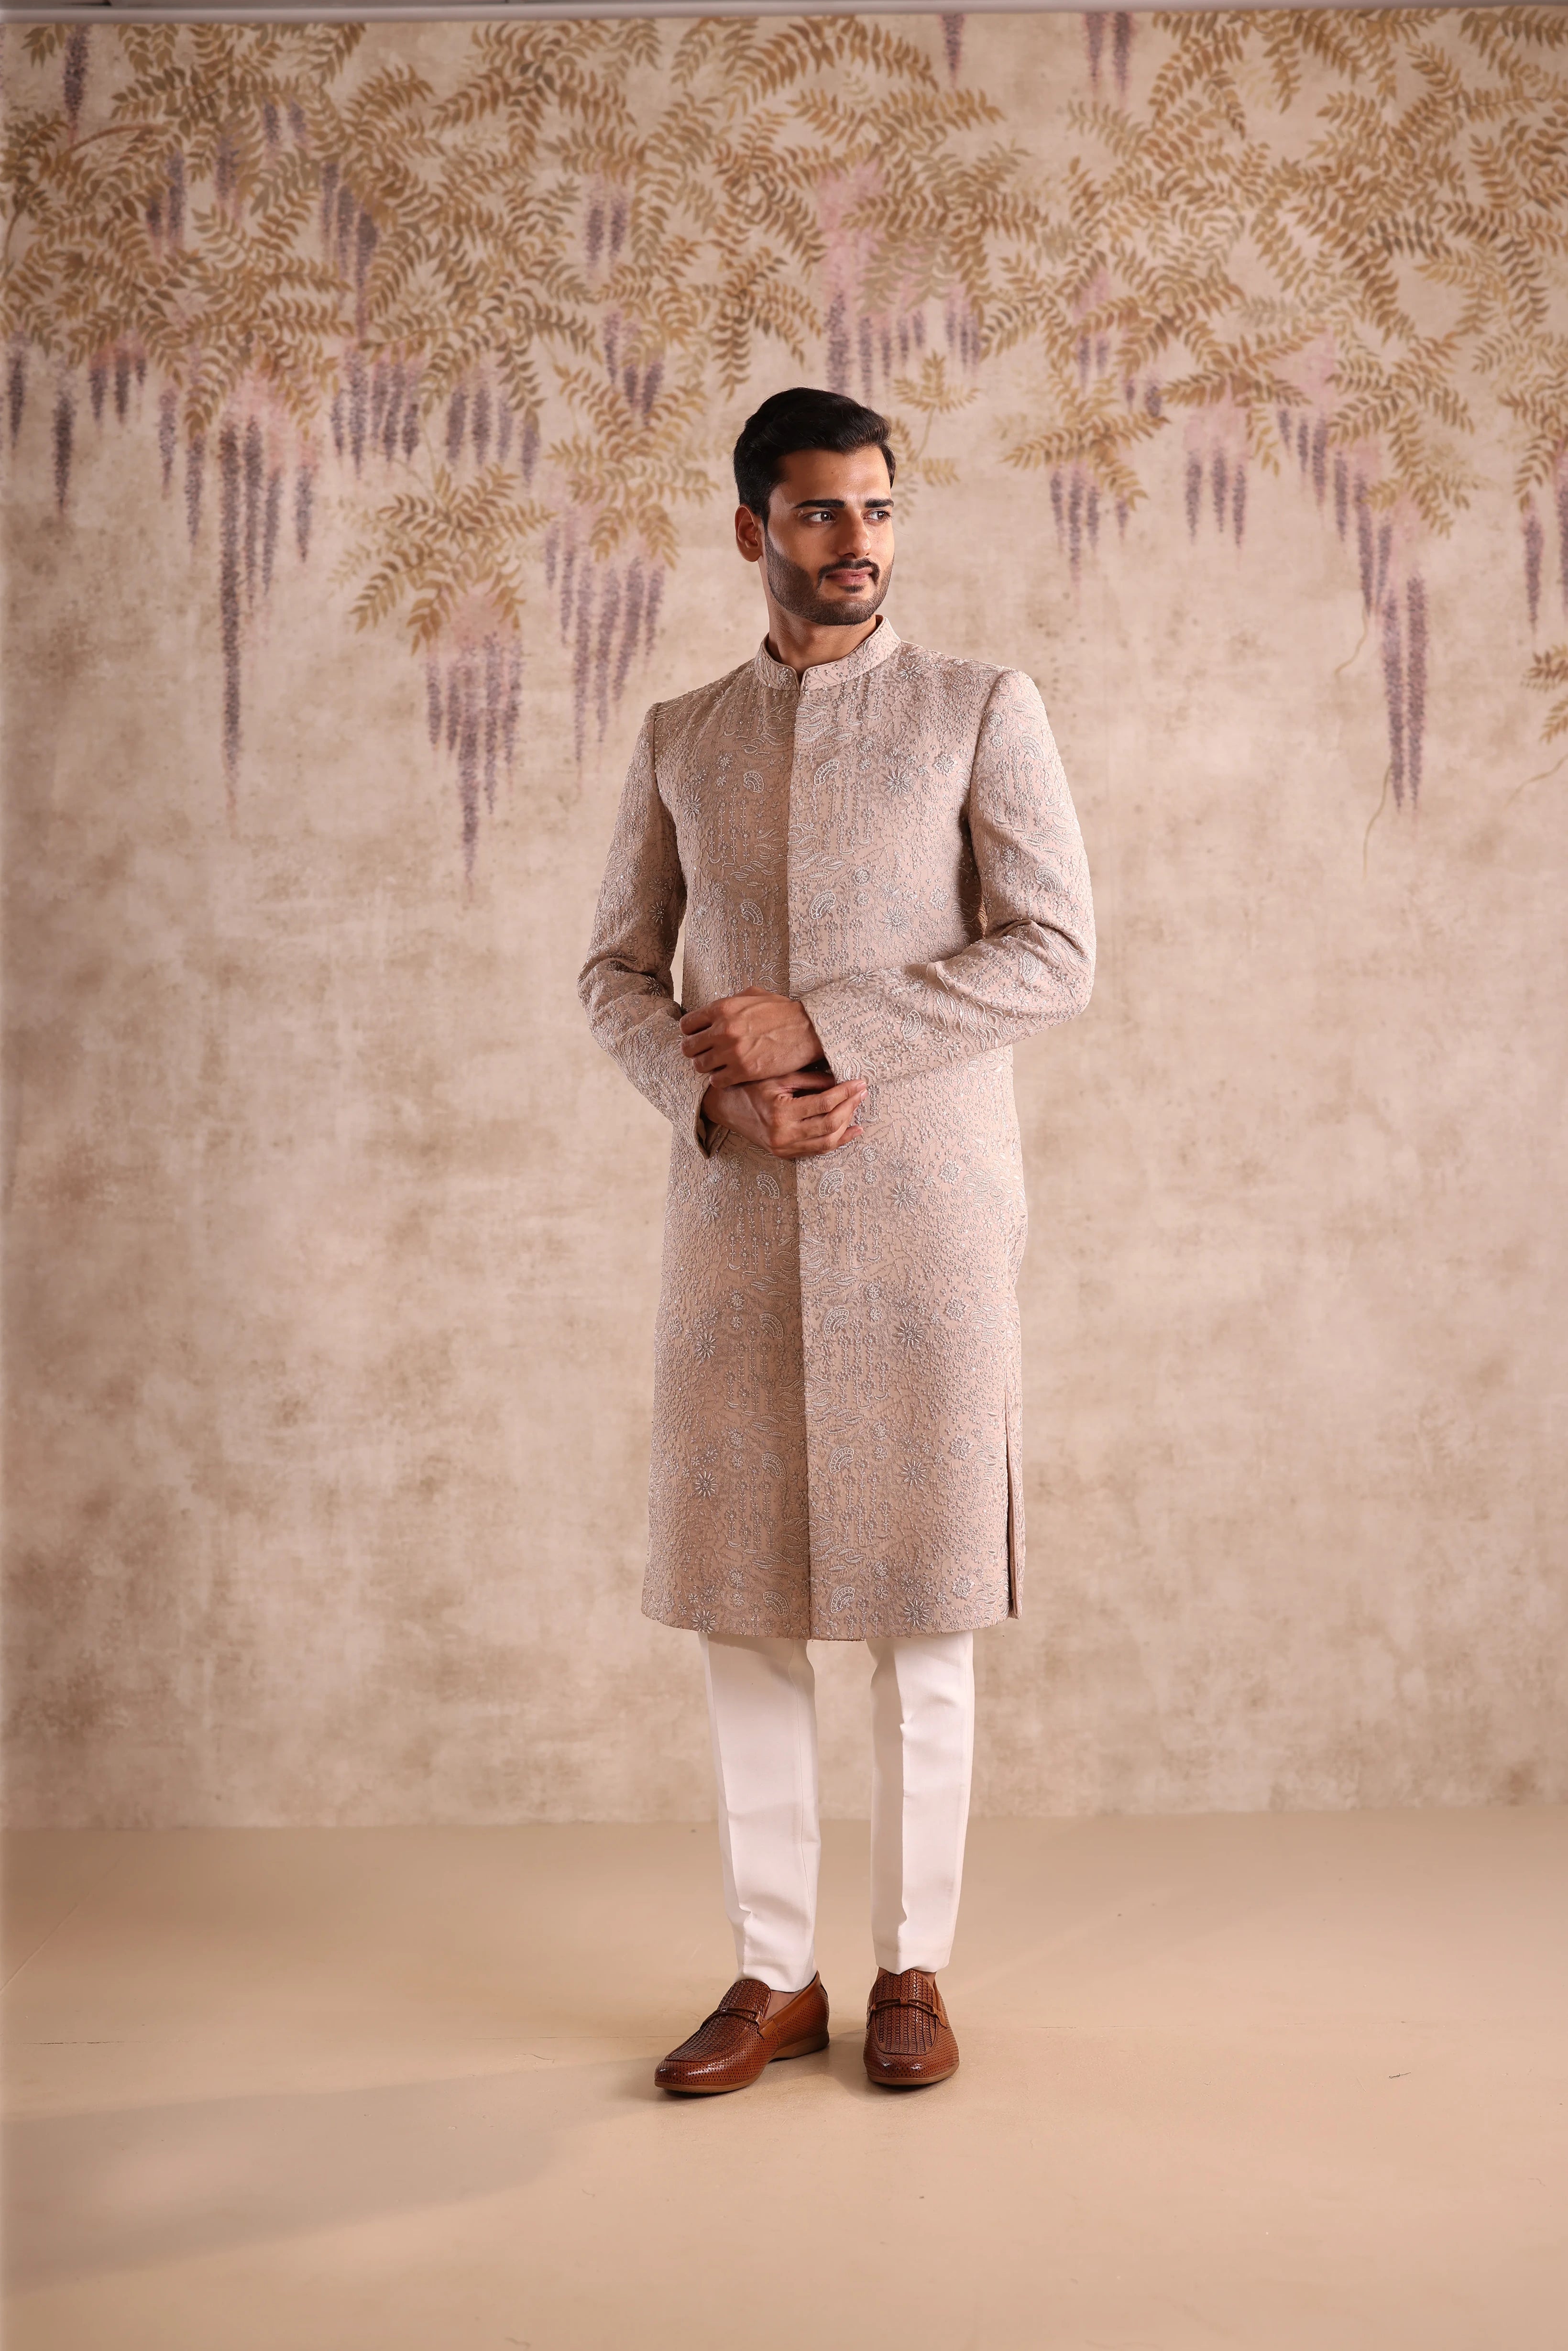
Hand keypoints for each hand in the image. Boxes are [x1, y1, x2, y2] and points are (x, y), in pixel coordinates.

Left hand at [680, 987, 824, 1083]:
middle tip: (707, 1054)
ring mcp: (732, 1052)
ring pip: (700, 1067)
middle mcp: (722, 1030)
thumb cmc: (785, 1011)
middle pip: (688, 1048)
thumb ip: (731, 1000)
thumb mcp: (755, 994)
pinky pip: (716, 1081)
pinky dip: (720, 1080)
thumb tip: (716, 1009)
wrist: (810, 1029)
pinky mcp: (743, 1071)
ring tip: (720, 1066)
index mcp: (722, 1008)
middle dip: (696, 1051)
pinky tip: (730, 1075)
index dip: (691, 1033)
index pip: (686, 1025)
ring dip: (708, 1067)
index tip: (700, 1037)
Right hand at [704, 1071, 866, 1159]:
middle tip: (862, 1092)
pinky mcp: (785, 1154)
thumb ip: (810, 1080)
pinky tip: (853, 1130)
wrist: (726, 1108)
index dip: (845, 1093)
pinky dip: (838, 1141)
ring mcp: (784, 1148)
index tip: (860, 1083)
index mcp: (781, 1112)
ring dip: (847, 1124)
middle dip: (850, 1107)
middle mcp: (783, 1134)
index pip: (824, 1104)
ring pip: (827, 1142)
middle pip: (829, 1124)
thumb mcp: (779, 1077)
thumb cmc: (751, 1087)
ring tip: (857, 1106)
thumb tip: (840, 1081)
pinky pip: (818, 1150)